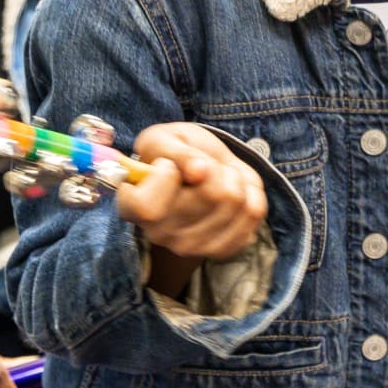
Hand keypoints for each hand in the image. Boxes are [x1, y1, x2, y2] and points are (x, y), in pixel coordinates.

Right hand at [117, 123, 267, 264]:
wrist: (197, 172)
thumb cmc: (173, 151)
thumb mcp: (166, 138)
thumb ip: (179, 152)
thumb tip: (199, 171)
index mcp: (133, 208)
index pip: (147, 207)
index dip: (165, 177)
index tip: (167, 166)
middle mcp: (159, 235)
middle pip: (210, 194)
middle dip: (213, 167)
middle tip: (202, 166)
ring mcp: (191, 248)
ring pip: (236, 201)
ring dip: (233, 177)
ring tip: (217, 177)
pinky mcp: (223, 249)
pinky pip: (253, 213)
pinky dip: (250, 192)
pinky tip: (232, 192)